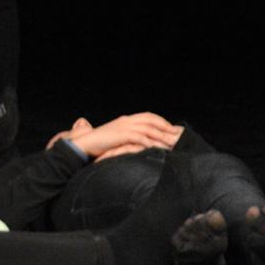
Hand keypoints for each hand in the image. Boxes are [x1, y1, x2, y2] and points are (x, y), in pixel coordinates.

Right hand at [65, 112, 181, 159]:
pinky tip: (160, 148)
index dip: (162, 122)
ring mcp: (124, 127)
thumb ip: (126, 136)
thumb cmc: (99, 143)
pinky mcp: (122, 135)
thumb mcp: (115, 137)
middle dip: (167, 127)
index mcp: (126, 120)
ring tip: (174, 143)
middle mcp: (127, 121)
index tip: (173, 129)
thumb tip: (139, 141)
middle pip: (152, 121)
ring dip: (163, 136)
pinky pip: (141, 138)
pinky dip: (152, 142)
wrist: (84, 144)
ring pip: (150, 129)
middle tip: (180, 135)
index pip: (148, 117)